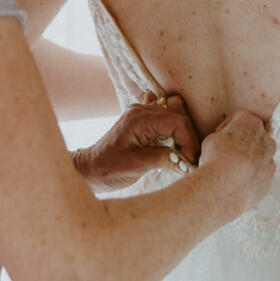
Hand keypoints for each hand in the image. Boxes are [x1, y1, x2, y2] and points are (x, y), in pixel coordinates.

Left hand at [73, 94, 200, 191]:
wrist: (89, 169)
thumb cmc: (107, 168)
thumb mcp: (137, 166)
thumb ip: (165, 160)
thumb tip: (189, 165)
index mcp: (140, 119)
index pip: (178, 122)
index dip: (189, 142)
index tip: (190, 161)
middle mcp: (141, 111)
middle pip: (178, 115)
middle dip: (187, 139)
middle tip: (188, 160)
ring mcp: (141, 113)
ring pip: (174, 113)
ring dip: (181, 133)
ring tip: (181, 153)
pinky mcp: (141, 121)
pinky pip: (163, 115)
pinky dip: (172, 127)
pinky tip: (172, 142)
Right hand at [198, 110, 276, 215]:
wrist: (224, 188)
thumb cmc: (216, 160)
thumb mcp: (211, 139)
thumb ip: (223, 137)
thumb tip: (222, 142)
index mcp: (251, 123)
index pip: (239, 119)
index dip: (226, 128)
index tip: (219, 136)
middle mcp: (266, 140)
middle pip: (253, 137)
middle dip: (242, 143)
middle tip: (226, 152)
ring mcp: (270, 161)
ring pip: (259, 157)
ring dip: (247, 161)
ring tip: (230, 170)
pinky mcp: (269, 180)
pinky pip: (259, 175)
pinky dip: (251, 177)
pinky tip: (236, 181)